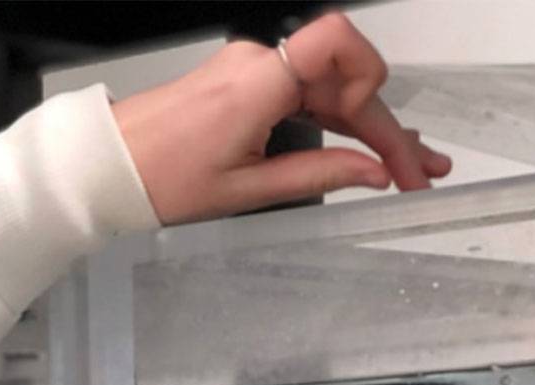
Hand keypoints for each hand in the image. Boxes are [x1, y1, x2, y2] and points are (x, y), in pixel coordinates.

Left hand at [112, 11, 451, 223]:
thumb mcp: (246, 189)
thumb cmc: (162, 176)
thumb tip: (372, 173)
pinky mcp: (250, 86)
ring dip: (371, 130)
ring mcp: (255, 72)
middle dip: (388, 129)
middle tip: (420, 172)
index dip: (372, 81)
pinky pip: (307, 96)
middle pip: (345, 81)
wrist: (114, 165)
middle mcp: (260, 65)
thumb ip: (316, 175)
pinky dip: (338, 124)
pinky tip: (365, 151)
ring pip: (332, 92)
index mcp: (257, 83)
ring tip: (407, 168)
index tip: (385, 140)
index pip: (336, 46)